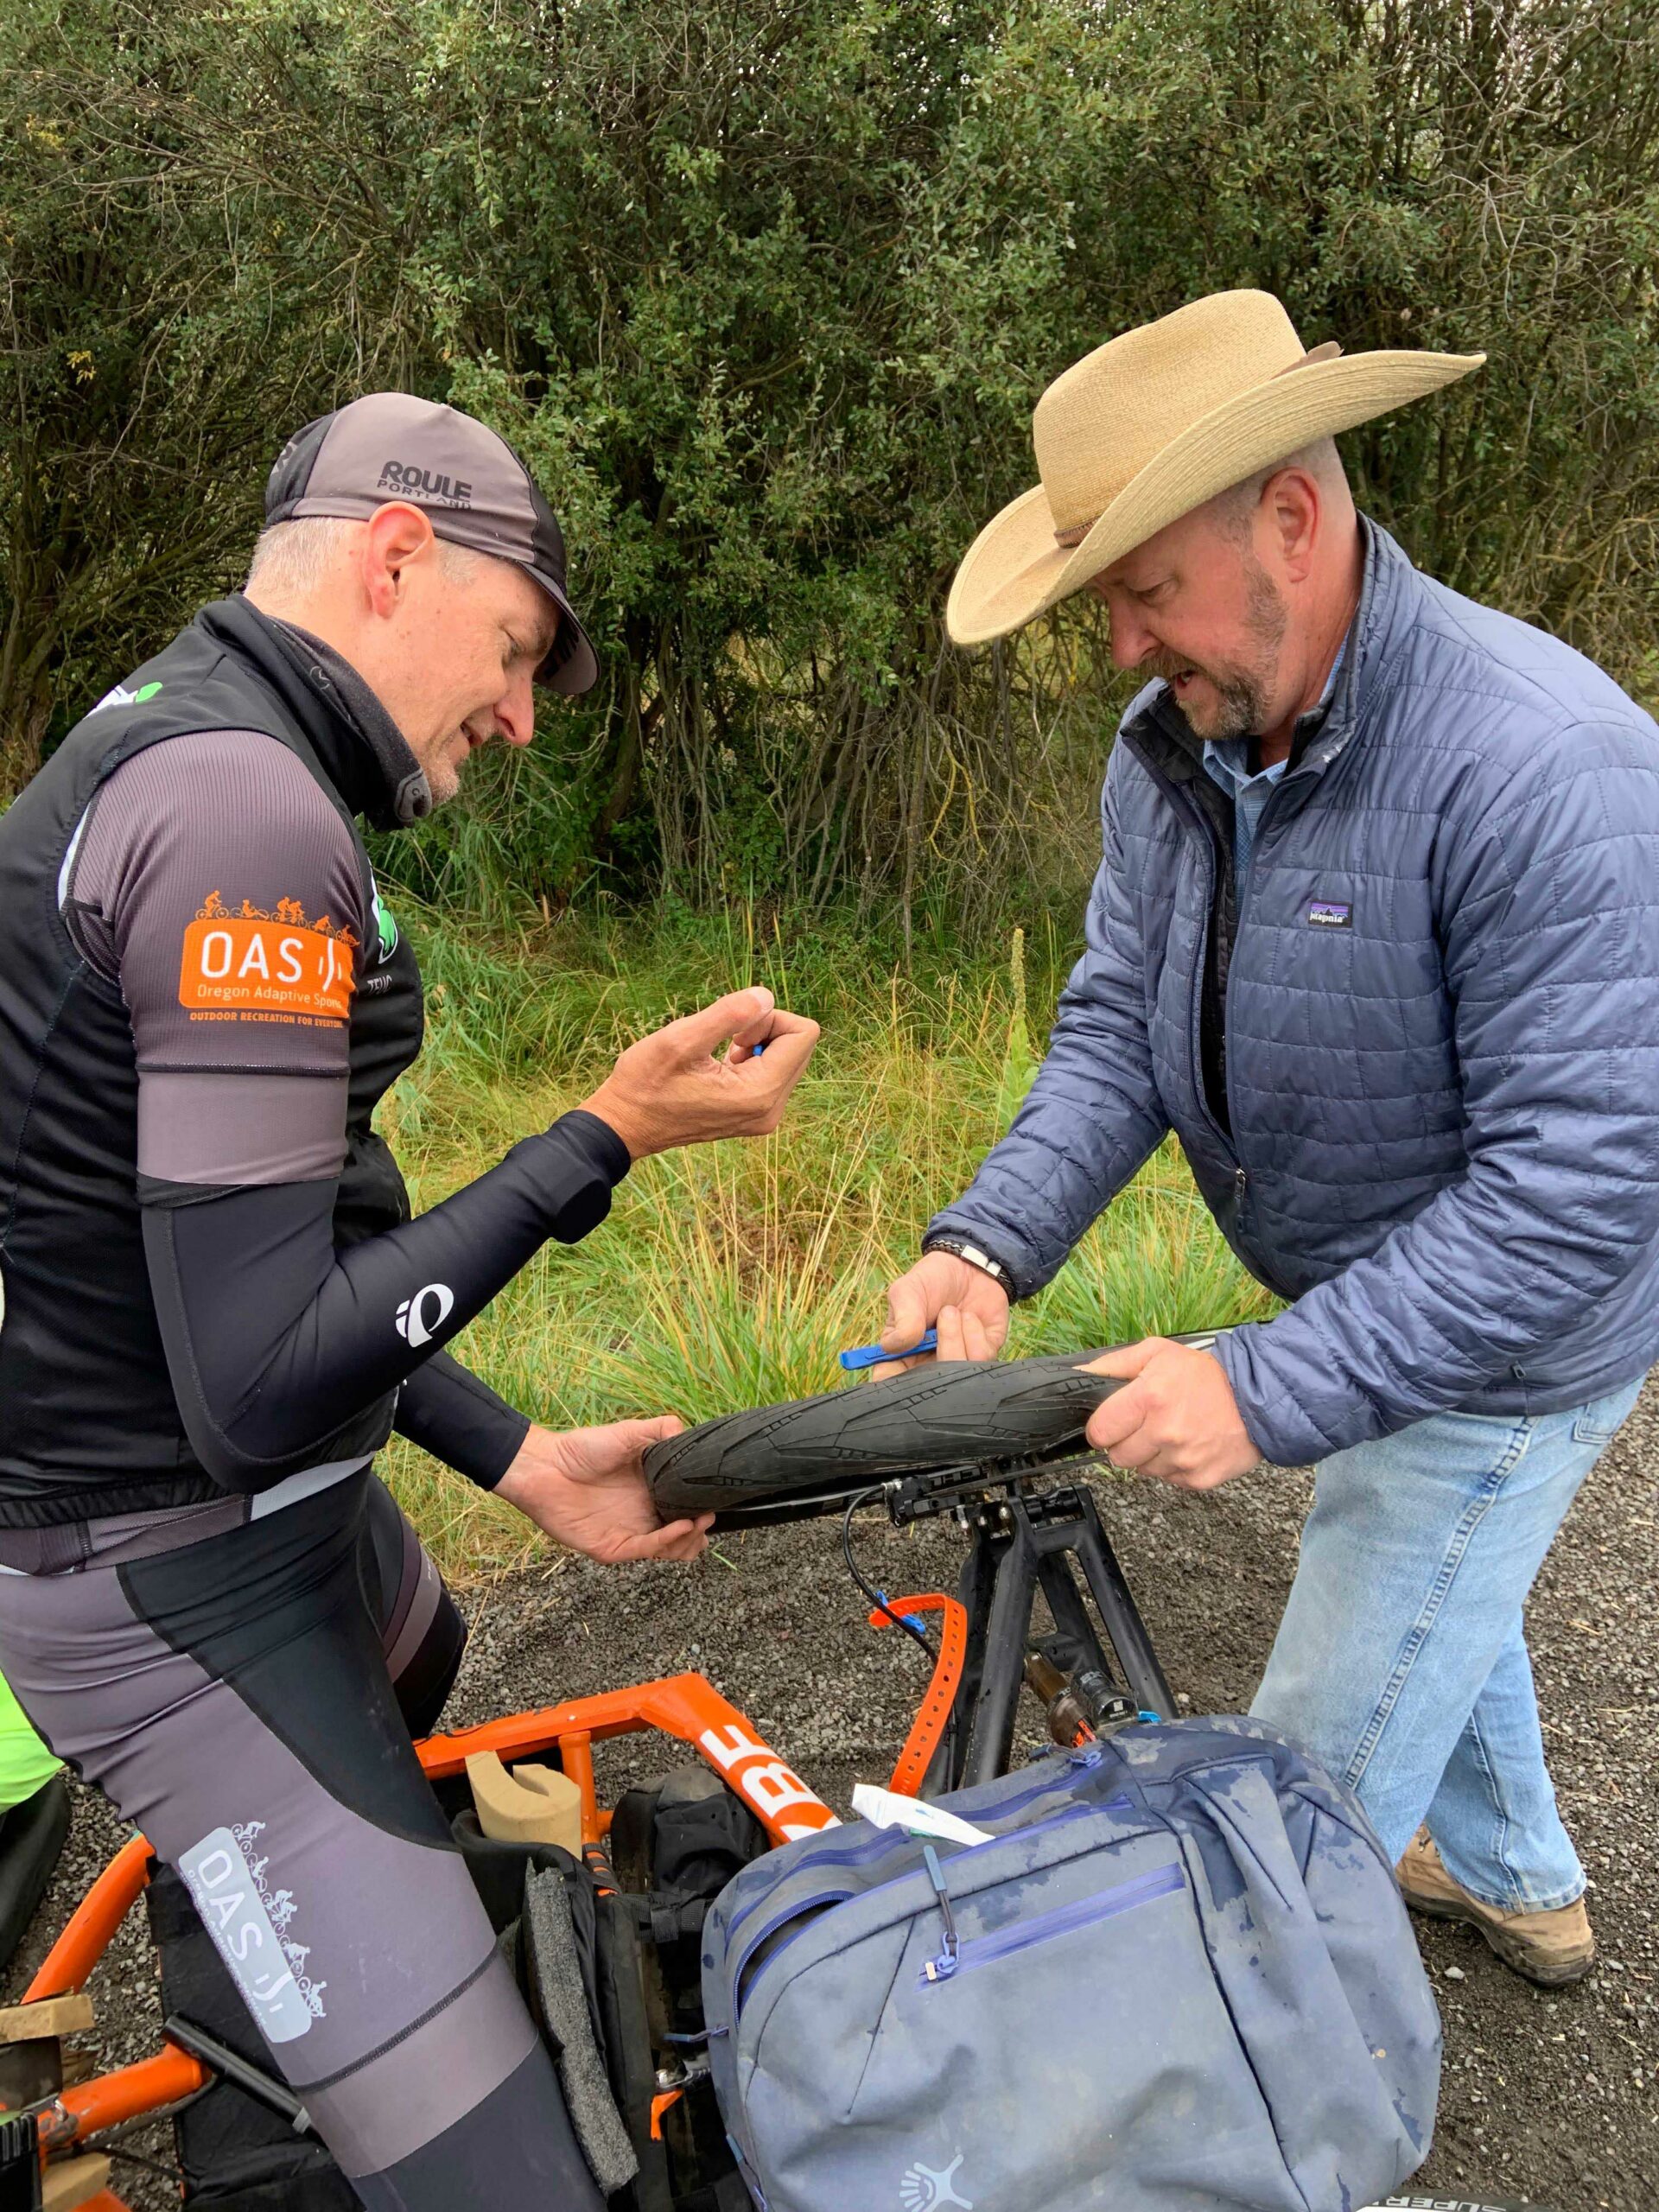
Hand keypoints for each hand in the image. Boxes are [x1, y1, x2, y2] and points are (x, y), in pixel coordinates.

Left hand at [494, 1418, 713, 1561]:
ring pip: (668, 1550)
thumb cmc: (582, 1448)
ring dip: (687, 1540)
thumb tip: (689, 1435)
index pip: (685, 1511)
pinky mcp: (612, 1547)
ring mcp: (628, 1533)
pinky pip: (645, 1550)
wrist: (544, 1466)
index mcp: (651, 1492)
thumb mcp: (629, 1432)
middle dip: (700, 1533)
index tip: (714, 1502)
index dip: (702, 1511)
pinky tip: (681, 1525)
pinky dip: (666, 1541)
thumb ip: (662, 1430)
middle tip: (706, 1517)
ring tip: (697, 1522)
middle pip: (682, 1538)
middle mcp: (642, 1516)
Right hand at [582, 987, 818, 1159]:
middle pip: (799, 1044)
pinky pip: (773, 1072)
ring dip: (757, 1044)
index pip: (804, 1034)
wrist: (625, 1124)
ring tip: (718, 1055)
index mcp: (760, 1092)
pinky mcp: (755, 1115)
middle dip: (765, 1030)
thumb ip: (728, 1015)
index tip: (733, 1030)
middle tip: (725, 1041)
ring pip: (787, 1056)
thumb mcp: (680, 1039)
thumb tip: (766, 996)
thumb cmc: (645, 1082)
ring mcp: (765, 1116)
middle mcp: (771, 1109)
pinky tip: (718, 1067)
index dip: (770, 1017)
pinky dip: (752, 1059)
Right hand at [872, 1249, 1010, 1377]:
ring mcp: (957, 1363)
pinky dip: (973, 1332)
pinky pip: (980, 1358)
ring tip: (950, 1312)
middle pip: (928, 1388)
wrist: (970, 1266)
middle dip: (933, 1354)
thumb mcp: (907, 1291)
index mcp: (902, 1355)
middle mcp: (929, 1366)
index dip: (892, 1387)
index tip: (900, 1375)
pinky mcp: (984, 1357)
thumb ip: (902, 1318)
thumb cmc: (932, 1280)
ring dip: (953, 1335)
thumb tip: (896, 1346)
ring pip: (956, 1371)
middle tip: (933, 1327)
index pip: (890, 1384)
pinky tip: (969, 1317)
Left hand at [1080, 1339, 1259, 1490]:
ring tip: (1172, 1432)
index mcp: (1149, 1398)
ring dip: (1151, 1455)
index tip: (1112, 1422)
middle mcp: (1165, 1432)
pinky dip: (1174, 1466)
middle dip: (1126, 1442)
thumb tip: (1079, 1373)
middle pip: (1117, 1457)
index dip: (1102, 1427)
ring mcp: (1183, 1459)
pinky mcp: (1199, 1479)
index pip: (1100, 1431)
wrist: (1257, 1397)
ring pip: (1142, 1470)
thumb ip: (1114, 1364)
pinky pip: (1169, 1480)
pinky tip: (1188, 1445)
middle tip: (1146, 1425)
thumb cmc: (1206, 1374)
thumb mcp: (1157, 1353)